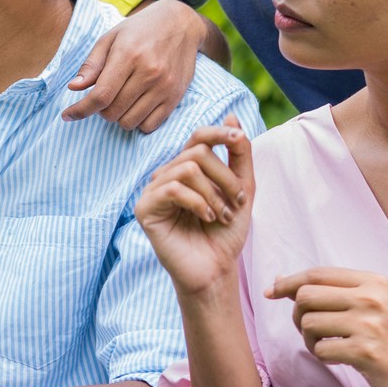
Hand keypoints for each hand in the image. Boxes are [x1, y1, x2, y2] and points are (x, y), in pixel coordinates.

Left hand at [64, 0, 209, 131]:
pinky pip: (150, 126)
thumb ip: (92, 65)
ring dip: (118, 116)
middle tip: (104, 96)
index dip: (80, 110)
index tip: (67, 115)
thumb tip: (74, 88)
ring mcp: (165, 86)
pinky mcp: (176, 97)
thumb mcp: (110, 38)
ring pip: (129, 122)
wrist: (182, 24)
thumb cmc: (140, 30)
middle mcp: (149, 72)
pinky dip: (137, 122)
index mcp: (128, 55)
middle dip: (100, 110)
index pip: (100, 95)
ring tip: (120, 99)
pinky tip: (136, 106)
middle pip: (112, 112)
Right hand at [135, 118, 253, 294]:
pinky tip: (206, 218)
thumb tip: (231, 116)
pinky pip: (173, 189)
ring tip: (222, 215)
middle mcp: (168, 174)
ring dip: (214, 194)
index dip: (217, 132)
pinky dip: (198, 202)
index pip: (198, 137)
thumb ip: (239, 155)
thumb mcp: (242, 189)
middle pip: (197, 153)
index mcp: (187, 168)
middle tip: (239, 204)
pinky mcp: (145, 208)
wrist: (215, 269)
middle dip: (226, 177)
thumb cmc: (225, 233)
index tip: (238, 139)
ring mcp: (154, 190)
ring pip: (187, 169)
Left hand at [266, 269, 387, 386]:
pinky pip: (320, 350)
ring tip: (330, 346)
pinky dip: (322, 356)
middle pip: (305, 295)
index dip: (288, 282)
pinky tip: (340, 359)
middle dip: (298, 315)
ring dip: (310, 340)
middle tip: (313, 331)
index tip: (271, 293)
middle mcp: (373, 297)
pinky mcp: (367, 351)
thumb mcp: (369, 307)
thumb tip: (280, 281)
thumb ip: (329, 292)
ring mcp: (371, 324)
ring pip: (308, 323)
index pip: (316, 273)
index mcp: (374, 281)